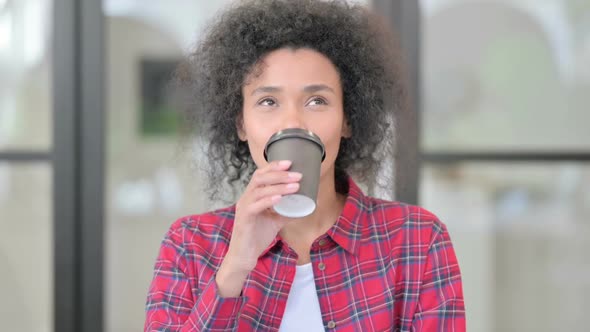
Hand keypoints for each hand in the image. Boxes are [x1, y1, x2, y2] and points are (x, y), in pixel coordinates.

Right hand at [216, 160, 300, 296]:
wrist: (244, 256)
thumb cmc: (257, 237)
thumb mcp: (276, 221)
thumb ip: (287, 211)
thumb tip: (307, 205)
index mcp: (252, 196)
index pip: (261, 175)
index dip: (274, 167)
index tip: (290, 162)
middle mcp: (246, 198)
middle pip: (260, 178)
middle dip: (279, 174)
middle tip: (297, 174)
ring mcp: (244, 207)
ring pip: (259, 190)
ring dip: (279, 186)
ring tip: (295, 185)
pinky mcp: (244, 219)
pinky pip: (255, 206)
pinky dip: (268, 200)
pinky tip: (280, 198)